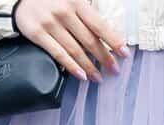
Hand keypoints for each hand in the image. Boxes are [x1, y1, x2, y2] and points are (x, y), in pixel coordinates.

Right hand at [13, 0, 128, 82]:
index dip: (113, 40)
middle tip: (114, 70)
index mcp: (76, 1)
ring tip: (98, 77)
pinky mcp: (38, 34)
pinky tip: (81, 76)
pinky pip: (58, 54)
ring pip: (75, 50)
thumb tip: (106, 32)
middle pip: (89, 40)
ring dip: (89, 67)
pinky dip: (71, 67)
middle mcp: (64, 12)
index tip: (125, 53)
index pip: (99, 25)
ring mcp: (50, 23)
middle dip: (104, 57)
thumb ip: (87, 10)